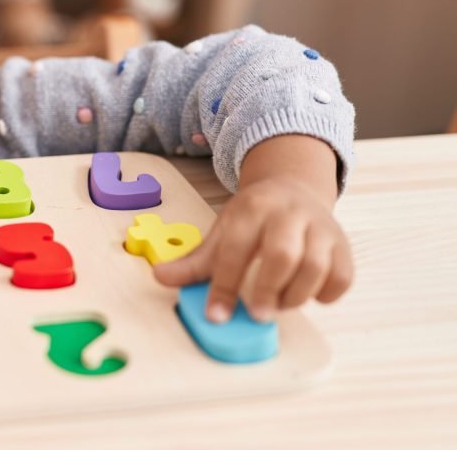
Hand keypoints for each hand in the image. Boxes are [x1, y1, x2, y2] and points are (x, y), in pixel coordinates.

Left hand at [153, 176, 353, 322]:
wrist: (293, 188)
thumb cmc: (253, 218)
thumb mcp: (221, 232)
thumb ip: (195, 261)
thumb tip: (160, 278)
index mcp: (250, 209)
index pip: (235, 249)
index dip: (224, 285)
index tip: (215, 316)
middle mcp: (288, 214)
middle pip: (282, 254)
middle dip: (267, 290)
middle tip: (256, 314)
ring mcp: (320, 227)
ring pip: (315, 266)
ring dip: (296, 296)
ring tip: (278, 305)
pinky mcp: (343, 244)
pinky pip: (343, 275)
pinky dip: (327, 294)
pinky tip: (308, 296)